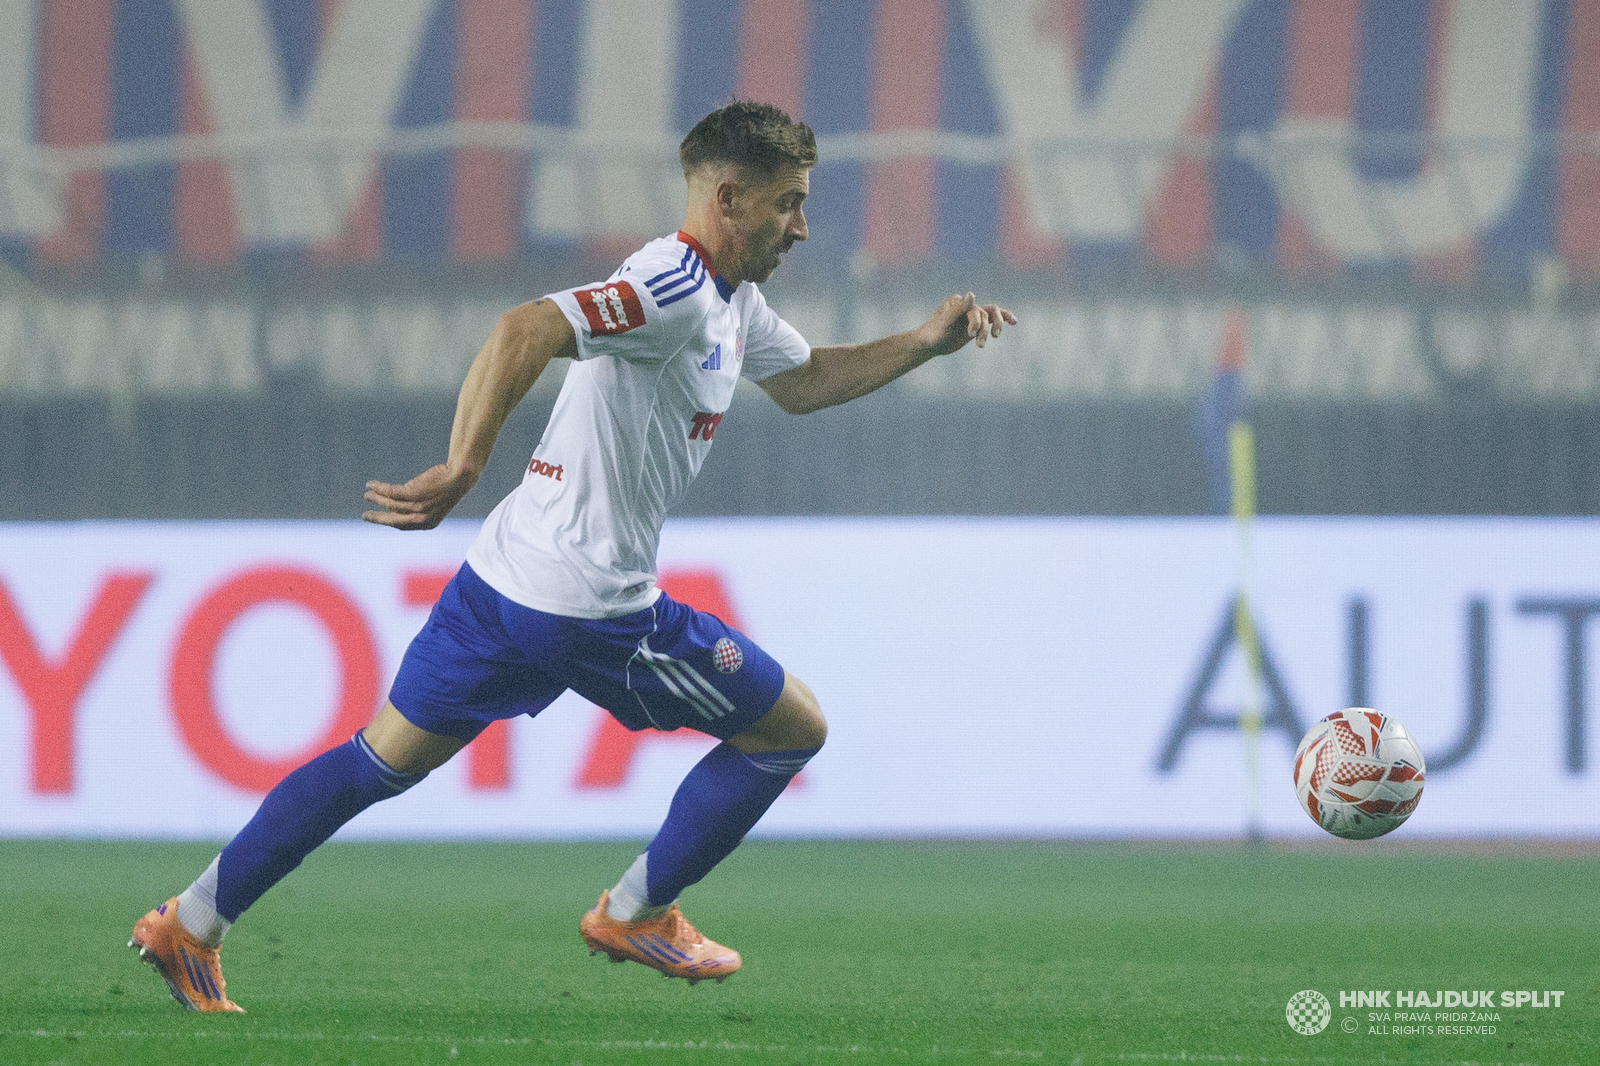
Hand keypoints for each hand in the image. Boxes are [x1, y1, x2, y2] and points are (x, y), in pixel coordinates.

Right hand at [362, 462, 478, 529]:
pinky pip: (390, 492)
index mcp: (428, 524)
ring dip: (376, 499)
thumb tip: (401, 506)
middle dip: (377, 518)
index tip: (379, 518)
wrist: (460, 476)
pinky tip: (371, 484)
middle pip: (392, 520)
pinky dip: (378, 488)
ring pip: (389, 504)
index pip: (403, 526)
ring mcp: (417, 507)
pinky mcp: (413, 494)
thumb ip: (420, 508)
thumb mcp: (435, 503)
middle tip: (365, 516)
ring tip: (367, 495)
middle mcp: (422, 519)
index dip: (388, 522)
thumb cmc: (448, 487)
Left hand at [915, 292, 1017, 356]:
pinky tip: (1014, 322)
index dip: (975, 322)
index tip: (970, 334)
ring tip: (995, 337)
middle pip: (985, 312)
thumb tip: (972, 294)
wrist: (931, 344)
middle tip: (980, 344)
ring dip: (996, 326)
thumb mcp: (945, 323)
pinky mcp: (978, 322)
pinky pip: (993, 319)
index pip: (974, 309)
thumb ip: (959, 309)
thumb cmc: (934, 334)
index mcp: (958, 301)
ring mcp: (973, 314)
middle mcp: (967, 305)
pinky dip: (1004, 319)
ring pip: (992, 315)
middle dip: (984, 328)